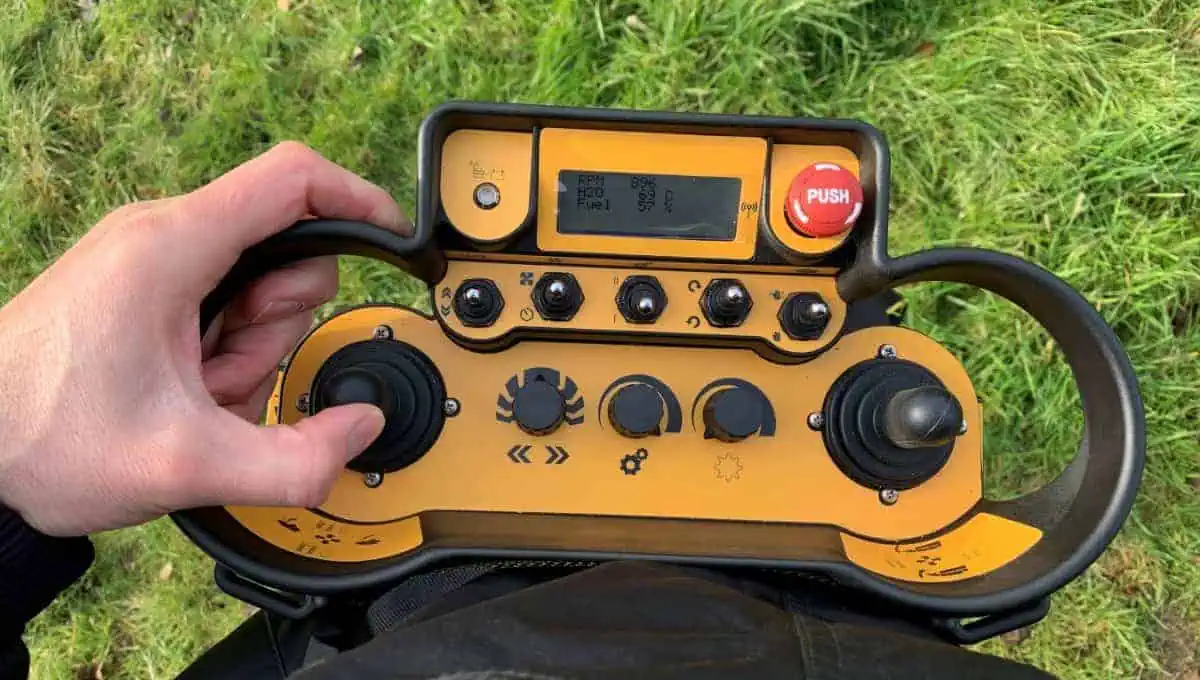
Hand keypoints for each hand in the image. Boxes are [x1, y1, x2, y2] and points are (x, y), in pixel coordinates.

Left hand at [0, 142, 407, 535]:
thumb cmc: (40, 438)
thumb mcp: (185, 466)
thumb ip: (293, 459)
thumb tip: (359, 428)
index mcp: (171, 247)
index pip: (293, 180)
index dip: (358, 199)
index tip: (393, 238)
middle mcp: (160, 235)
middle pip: (286, 248)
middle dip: (278, 327)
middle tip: (227, 379)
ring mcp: (149, 258)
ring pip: (257, 283)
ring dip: (248, 350)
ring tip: (194, 394)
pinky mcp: (143, 284)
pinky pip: (221, 302)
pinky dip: (221, 352)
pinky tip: (181, 392)